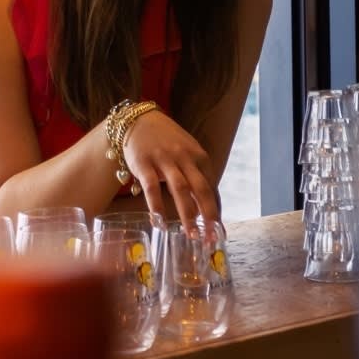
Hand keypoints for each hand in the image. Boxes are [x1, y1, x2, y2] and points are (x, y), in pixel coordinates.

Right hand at [121, 109, 219, 230]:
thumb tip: (207, 208)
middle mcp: (185, 157)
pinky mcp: (144, 163)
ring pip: (180, 189)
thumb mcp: (187, 154)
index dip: (216, 210)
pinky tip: (159, 222)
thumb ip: (197, 176)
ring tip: (191, 235)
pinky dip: (156, 205)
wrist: (139, 120)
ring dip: (187, 213)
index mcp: (199, 157)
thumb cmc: (166, 142)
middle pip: (201, 189)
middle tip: (211, 237)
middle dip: (209, 215)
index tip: (219, 231)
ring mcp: (164, 160)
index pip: (212, 187)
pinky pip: (151, 187)